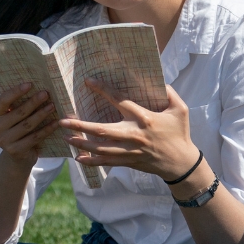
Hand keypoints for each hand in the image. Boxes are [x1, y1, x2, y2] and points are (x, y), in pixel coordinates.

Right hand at [0, 83, 59, 163]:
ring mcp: (4, 141)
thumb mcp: (14, 117)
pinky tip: (55, 123)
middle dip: (33, 102)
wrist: (17, 156)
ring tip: (52, 106)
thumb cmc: (18, 129)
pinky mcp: (15, 151)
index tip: (29, 84)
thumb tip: (36, 87)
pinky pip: (34, 137)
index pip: (3, 100)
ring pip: (27, 125)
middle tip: (46, 94)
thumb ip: (18, 104)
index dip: (16, 92)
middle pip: (18, 112)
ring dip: (41, 114)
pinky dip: (46, 129)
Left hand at [59, 82, 199, 179]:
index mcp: (144, 118)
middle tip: (63, 121)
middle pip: (103, 130)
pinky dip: (91, 161)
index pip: (120, 101)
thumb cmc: (179, 134)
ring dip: (82, 144)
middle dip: (81, 126)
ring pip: (101, 148)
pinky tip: (78, 158)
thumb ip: (169, 93)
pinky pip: (106, 162)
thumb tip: (159, 80)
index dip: (104, 90)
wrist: (181, 163)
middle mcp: (134, 135)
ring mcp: (130, 151)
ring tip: (66, 137)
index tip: (88, 82)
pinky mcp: (129, 161)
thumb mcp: (180, 110)